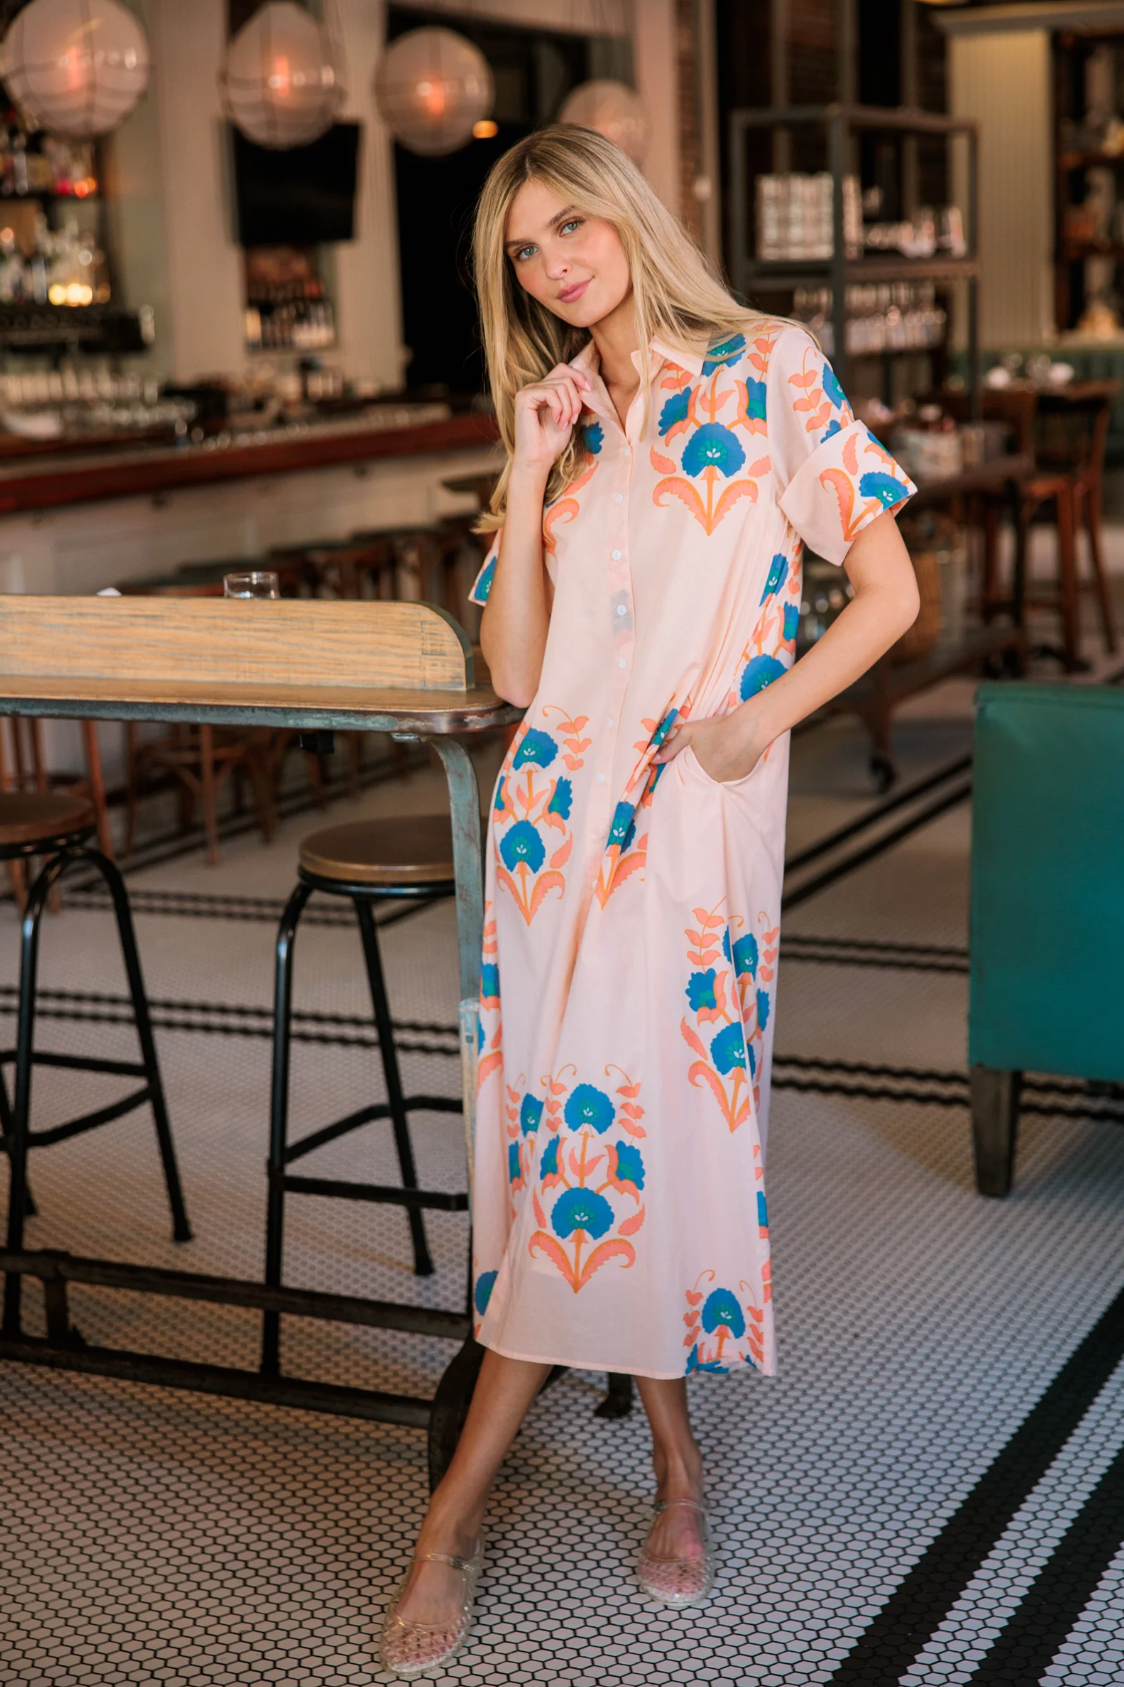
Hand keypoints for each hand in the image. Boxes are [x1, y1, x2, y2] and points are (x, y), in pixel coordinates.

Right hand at [512, 362, 590, 477]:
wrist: (539, 459)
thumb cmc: (552, 442)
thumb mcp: (568, 413)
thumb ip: (572, 396)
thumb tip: (584, 381)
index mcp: (543, 390)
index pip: (562, 369)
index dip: (578, 376)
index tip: (589, 390)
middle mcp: (534, 388)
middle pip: (564, 376)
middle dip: (576, 398)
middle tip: (574, 419)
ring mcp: (527, 391)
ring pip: (561, 385)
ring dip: (569, 407)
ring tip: (565, 424)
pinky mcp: (524, 397)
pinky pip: (552, 393)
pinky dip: (560, 408)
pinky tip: (557, 422)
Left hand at [652, 711, 765, 783]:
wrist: (749, 729)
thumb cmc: (718, 728)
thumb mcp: (689, 732)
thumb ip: (671, 747)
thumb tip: (654, 760)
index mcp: (697, 771)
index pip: (686, 776)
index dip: (688, 767)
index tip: (693, 759)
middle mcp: (711, 781)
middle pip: (701, 778)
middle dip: (703, 768)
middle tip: (710, 753)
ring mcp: (726, 781)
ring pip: (716, 778)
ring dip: (716, 770)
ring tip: (721, 754)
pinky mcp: (740, 779)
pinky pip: (729, 777)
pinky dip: (728, 770)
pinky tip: (731, 757)